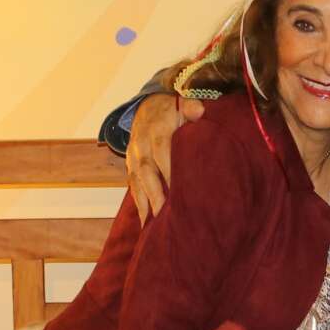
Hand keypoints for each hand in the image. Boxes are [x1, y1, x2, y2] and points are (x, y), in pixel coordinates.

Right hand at [125, 94, 202, 219]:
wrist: (148, 106)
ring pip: (136, 181)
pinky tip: (145, 221)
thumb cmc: (173, 110)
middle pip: (146, 171)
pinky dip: (138, 203)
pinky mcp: (130, 164)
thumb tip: (199, 111)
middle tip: (163, 215)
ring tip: (150, 226)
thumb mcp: (183, 103)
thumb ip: (192, 106)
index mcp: (157, 130)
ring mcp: (133, 155)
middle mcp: (141, 144)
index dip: (168, 171)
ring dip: (143, 203)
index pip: (162, 152)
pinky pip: (132, 185)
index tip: (179, 191)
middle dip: (153, 194)